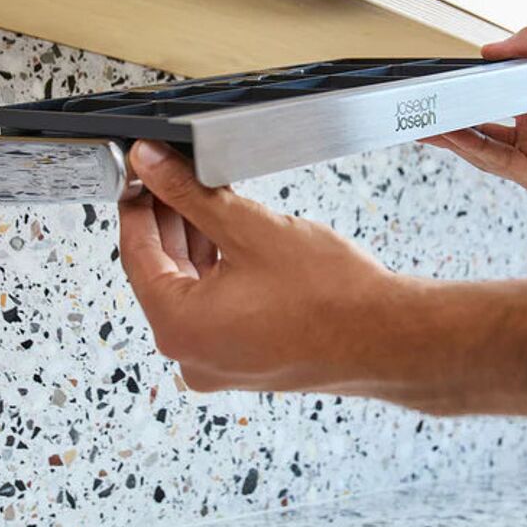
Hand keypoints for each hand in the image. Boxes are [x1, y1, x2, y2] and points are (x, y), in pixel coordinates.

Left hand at [118, 140, 410, 394]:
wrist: (390, 337)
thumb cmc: (332, 297)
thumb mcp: (248, 228)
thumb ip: (189, 192)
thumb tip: (150, 164)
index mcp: (179, 329)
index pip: (136, 254)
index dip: (137, 205)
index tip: (140, 175)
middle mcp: (192, 355)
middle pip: (162, 271)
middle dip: (168, 219)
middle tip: (172, 175)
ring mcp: (220, 362)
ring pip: (190, 287)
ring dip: (194, 241)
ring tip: (203, 194)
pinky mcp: (245, 359)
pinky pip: (215, 307)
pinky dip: (216, 269)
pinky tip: (227, 232)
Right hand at [422, 27, 526, 201]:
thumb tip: (490, 48)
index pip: (492, 106)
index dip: (467, 100)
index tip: (443, 91)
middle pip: (479, 131)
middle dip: (448, 123)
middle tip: (421, 111)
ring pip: (481, 149)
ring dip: (451, 137)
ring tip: (425, 123)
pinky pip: (497, 162)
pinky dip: (471, 149)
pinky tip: (453, 135)